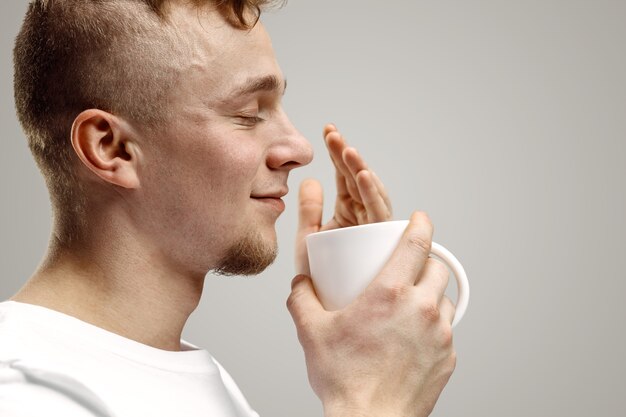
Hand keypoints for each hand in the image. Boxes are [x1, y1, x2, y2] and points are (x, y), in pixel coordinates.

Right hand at [287, 212, 456, 416]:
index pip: (417, 243)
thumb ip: (302, 299)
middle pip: (437, 267)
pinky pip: (445, 329)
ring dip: (430, 293)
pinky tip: (412, 336)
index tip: (420, 218)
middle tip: (409, 268)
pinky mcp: (447, 357)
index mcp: (389, 294)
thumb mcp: (312, 333)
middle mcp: (420, 309)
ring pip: (443, 298)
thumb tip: (300, 284)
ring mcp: (438, 334)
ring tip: (409, 304)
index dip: (421, 224)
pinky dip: (432, 324)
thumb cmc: (345, 380)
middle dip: (426, 261)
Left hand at [295, 124, 391, 273]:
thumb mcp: (309, 238)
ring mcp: (375, 226)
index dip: (338, 154)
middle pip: (358, 179)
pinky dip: (371, 193)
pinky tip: (363, 175)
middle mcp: (365, 215)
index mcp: (350, 211)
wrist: (327, 307)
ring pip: (371, 191)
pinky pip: (378, 213)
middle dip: (347, 156)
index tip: (328, 131)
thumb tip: (308, 180)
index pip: (345, 176)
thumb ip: (309, 210)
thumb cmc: (322, 276)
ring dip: (359, 169)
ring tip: (347, 151)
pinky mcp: (381, 238)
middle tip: (333, 136)